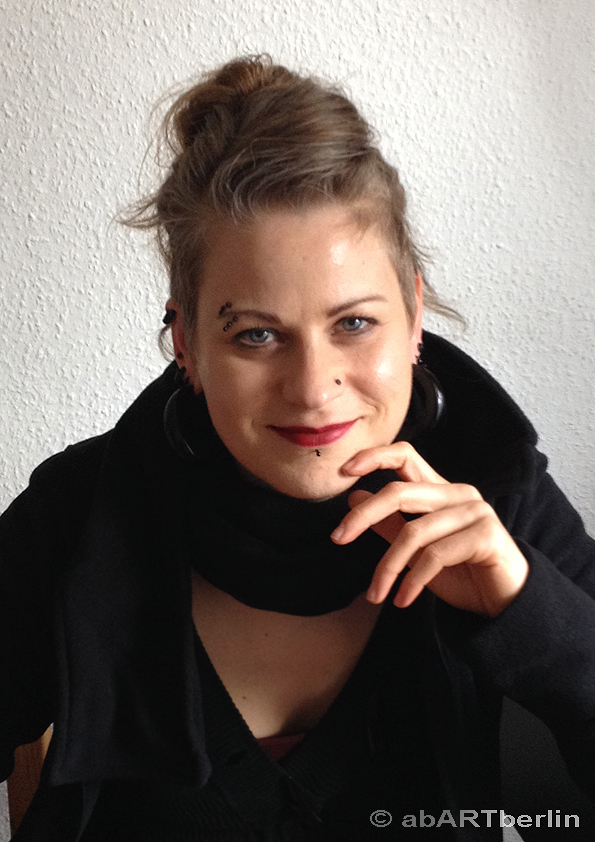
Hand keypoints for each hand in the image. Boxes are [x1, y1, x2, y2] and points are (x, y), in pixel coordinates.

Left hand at [331, 442, 528, 616]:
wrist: (504, 603)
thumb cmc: (461, 573)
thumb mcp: (416, 551)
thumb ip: (389, 524)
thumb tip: (354, 496)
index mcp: (440, 489)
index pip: (405, 456)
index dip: (374, 457)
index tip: (343, 471)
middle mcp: (459, 493)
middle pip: (400, 492)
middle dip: (363, 516)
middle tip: (337, 538)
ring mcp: (475, 512)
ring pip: (414, 532)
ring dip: (388, 567)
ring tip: (375, 594)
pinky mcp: (486, 536)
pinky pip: (436, 556)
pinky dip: (412, 581)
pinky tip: (402, 599)